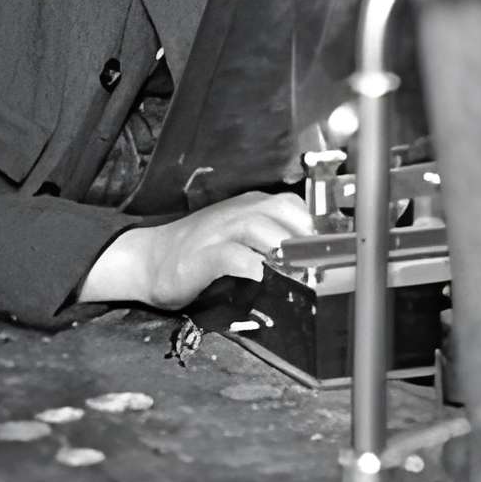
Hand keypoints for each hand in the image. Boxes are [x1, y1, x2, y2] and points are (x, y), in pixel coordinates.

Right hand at [76, 190, 316, 311]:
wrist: (148, 259)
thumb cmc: (199, 251)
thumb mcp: (238, 237)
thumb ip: (270, 241)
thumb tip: (311, 259)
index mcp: (249, 206)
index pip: (292, 204)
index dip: (315, 224)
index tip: (333, 247)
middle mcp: (235, 213)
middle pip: (281, 211)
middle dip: (305, 236)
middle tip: (320, 262)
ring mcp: (216, 232)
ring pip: (258, 228)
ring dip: (282, 249)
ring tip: (298, 271)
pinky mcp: (200, 257)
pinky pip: (230, 256)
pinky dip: (249, 264)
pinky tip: (261, 277)